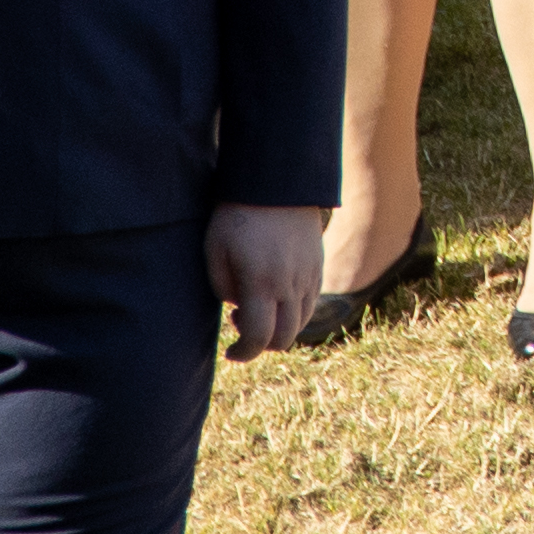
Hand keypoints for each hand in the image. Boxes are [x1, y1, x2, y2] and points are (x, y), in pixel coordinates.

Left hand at [211, 206, 331, 360]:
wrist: (275, 180)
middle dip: (261, 344)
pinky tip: (276, 294)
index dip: (244, 353)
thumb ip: (223, 289)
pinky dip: (294, 311)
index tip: (230, 352)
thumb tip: (240, 307)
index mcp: (262, 282)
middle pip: (284, 337)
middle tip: (241, 322)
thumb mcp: (215, 252)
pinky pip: (311, 302)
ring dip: (279, 327)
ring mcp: (309, 275)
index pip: (259, 338)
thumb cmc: (236, 215)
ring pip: (301, 322)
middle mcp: (291, 284)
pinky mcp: (318, 264)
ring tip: (258, 305)